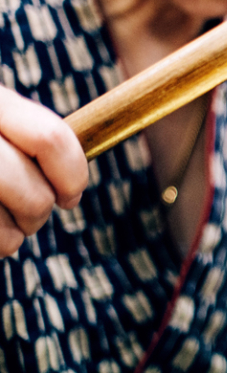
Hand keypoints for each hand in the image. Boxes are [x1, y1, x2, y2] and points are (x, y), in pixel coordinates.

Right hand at [0, 87, 88, 255]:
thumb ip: (18, 134)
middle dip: (38, 212)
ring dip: (9, 239)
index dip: (72, 175)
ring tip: (1, 229)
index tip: (70, 195)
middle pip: (31, 194)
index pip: (50, 139)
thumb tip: (69, 184)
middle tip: (30, 215)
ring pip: (5, 231)